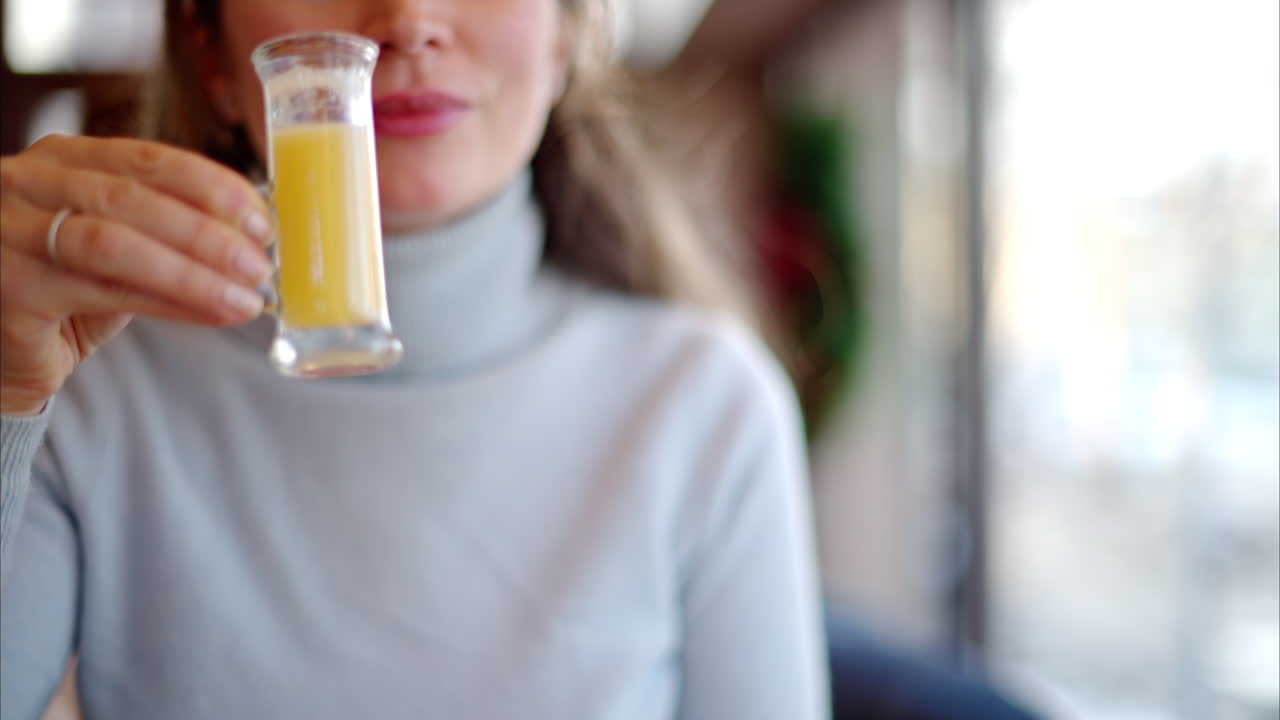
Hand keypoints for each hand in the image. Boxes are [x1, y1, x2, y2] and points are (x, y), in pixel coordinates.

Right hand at [0, 134, 273, 415]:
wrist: (5, 351)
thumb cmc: (67, 291)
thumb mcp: (121, 248)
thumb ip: (169, 230)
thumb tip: (251, 237)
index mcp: (63, 160)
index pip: (148, 159)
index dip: (212, 186)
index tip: (261, 218)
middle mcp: (28, 183)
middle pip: (132, 197)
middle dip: (207, 232)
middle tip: (259, 264)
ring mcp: (8, 231)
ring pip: (114, 242)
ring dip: (192, 271)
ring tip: (244, 297)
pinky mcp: (10, 285)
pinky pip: (101, 291)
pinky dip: (167, 303)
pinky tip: (210, 313)